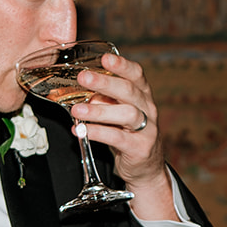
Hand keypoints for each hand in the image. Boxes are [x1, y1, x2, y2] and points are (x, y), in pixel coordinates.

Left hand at [68, 51, 172, 215]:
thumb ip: (103, 100)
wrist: (146, 167)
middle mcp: (148, 109)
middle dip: (105, 82)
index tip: (105, 59)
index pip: (136, 75)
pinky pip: (119, 138)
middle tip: (83, 77)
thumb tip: (81, 89)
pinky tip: (82, 131)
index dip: (122, 65)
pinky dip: (99, 133)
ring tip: (77, 110)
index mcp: (142, 95)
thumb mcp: (117, 113)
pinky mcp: (141, 148)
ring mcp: (148, 129)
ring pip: (126, 114)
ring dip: (99, 111)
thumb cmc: (127, 134)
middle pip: (129, 91)